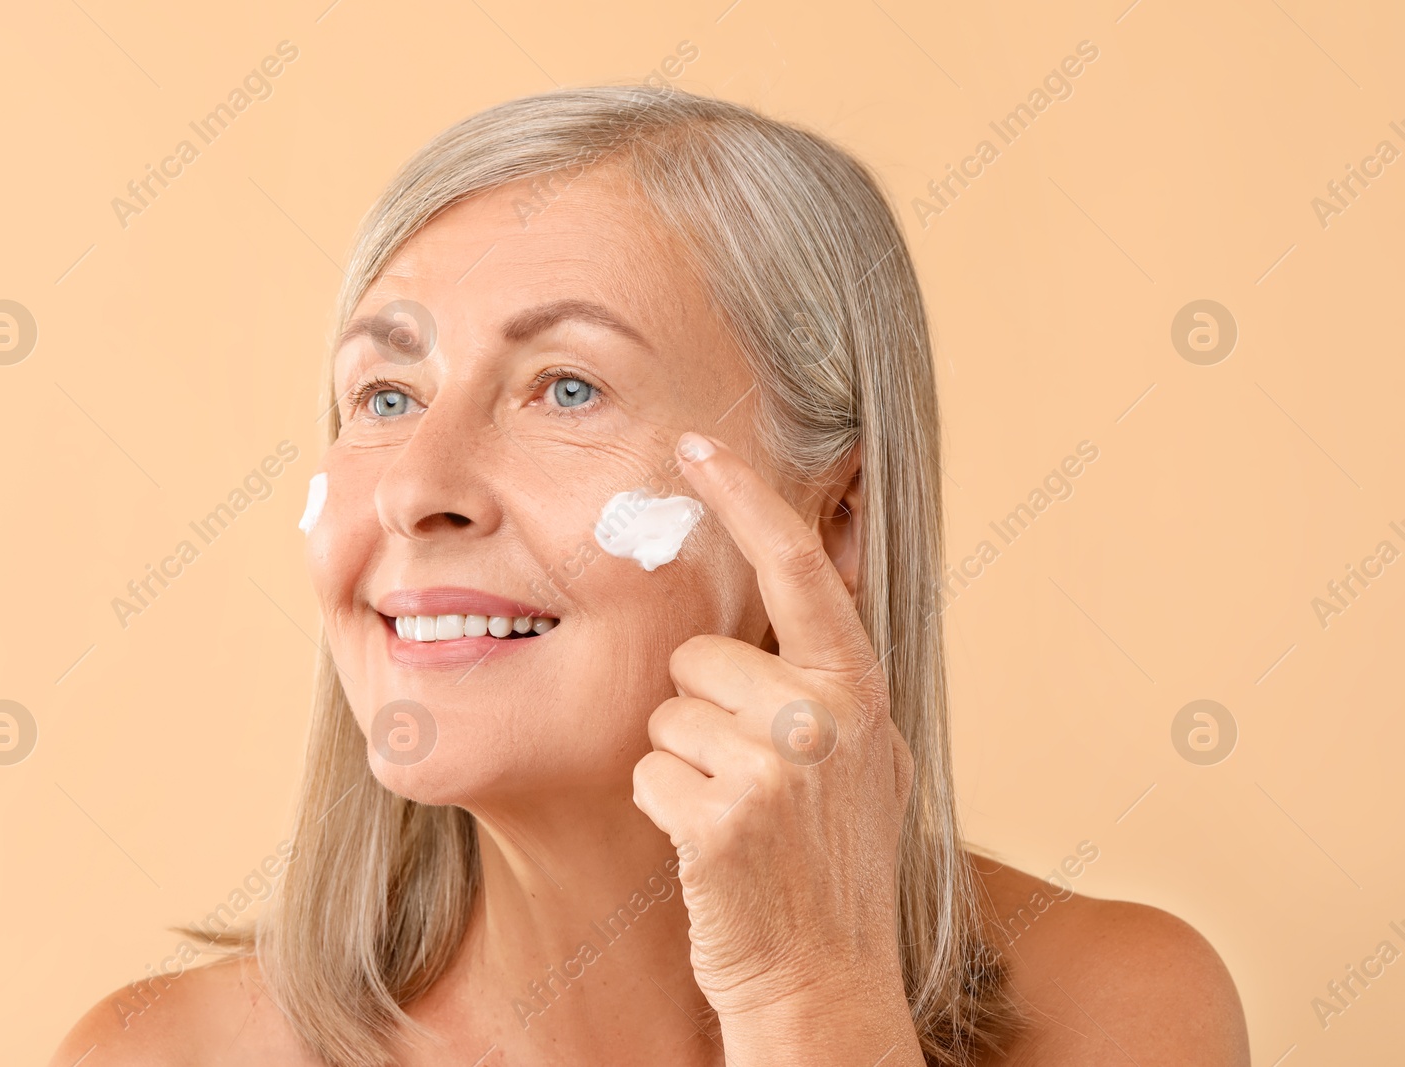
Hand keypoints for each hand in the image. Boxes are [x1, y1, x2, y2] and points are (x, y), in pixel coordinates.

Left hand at [631, 431, 918, 1060]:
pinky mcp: (724, 817)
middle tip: (747, 777)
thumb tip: (816, 561)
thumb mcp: (862, 753)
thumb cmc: (826, 860)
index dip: (748, 500)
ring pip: (665, 715)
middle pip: (700, 657)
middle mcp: (828, 717)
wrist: (822, 977)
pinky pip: (647, 771)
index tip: (699, 446)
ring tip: (734, 814)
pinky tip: (708, 846)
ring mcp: (780, 768)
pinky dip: (661, 807)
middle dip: (700, 710)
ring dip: (681, 764)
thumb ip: (828, 672)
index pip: (800, 568)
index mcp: (859, 690)